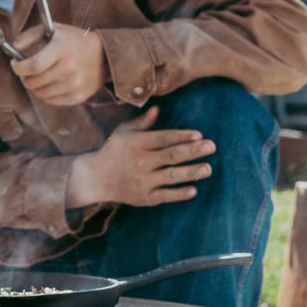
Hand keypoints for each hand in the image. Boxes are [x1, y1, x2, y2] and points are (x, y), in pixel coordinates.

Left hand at [10, 23, 108, 105]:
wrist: (106, 55)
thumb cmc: (75, 40)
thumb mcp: (54, 29)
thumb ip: (30, 36)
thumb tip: (13, 48)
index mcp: (62, 49)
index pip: (32, 66)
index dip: (18, 68)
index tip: (15, 64)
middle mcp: (69, 69)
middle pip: (33, 82)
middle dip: (24, 77)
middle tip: (25, 71)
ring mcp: (74, 85)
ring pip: (40, 93)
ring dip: (34, 86)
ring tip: (38, 77)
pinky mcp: (79, 97)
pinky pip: (51, 101)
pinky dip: (46, 94)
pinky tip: (49, 83)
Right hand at [67, 107, 215, 207]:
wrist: (94, 178)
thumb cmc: (112, 151)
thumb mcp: (123, 133)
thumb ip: (142, 123)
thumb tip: (157, 109)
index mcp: (135, 143)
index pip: (163, 138)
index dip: (181, 136)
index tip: (199, 134)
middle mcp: (139, 162)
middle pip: (171, 156)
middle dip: (193, 151)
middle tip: (212, 146)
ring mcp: (142, 181)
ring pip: (171, 176)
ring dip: (191, 172)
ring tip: (208, 168)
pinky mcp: (143, 197)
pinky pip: (165, 195)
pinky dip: (179, 194)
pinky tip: (194, 190)